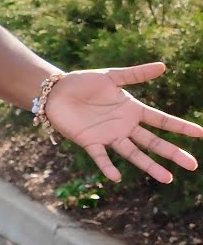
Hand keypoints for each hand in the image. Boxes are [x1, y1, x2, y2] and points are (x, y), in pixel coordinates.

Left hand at [46, 62, 202, 183]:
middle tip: (192, 165)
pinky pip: (100, 156)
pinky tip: (116, 177)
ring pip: (133, 154)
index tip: (201, 133)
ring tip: (167, 178)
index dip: (180, 127)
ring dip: (149, 165)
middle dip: (172, 153)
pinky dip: (107, 166)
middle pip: (153, 142)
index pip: (161, 120)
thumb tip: (163, 66)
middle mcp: (124, 126)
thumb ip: (135, 74)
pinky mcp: (89, 141)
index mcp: (132, 110)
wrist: (55, 91)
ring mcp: (108, 135)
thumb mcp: (111, 76)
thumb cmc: (83, 82)